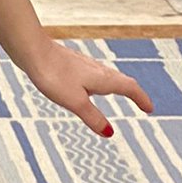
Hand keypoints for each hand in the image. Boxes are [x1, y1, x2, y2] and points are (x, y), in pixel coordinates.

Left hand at [22, 40, 153, 136]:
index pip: (129, 87)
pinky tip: (88, 82)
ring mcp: (82, 64)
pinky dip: (100, 81)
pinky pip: (93, 73)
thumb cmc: (53, 75)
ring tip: (119, 92)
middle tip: (141, 102)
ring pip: (106, 75)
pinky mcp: (70, 63)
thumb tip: (109, 133)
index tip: (150, 108)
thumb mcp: (75, 102)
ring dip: (117, 84)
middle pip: (120, 80)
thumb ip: (92, 117)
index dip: (141, 98)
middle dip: (133, 92)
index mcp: (102, 78)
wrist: (31, 50)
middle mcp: (96, 69)